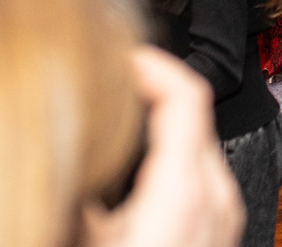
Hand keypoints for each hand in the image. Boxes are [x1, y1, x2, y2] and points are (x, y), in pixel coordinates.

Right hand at [84, 49, 244, 246]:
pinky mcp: (221, 228)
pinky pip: (200, 173)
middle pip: (191, 114)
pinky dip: (170, 156)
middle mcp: (217, 194)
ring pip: (196, 144)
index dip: (153, 63)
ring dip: (160, 123)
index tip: (121, 53)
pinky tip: (134, 170)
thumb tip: (56, 154)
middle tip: (106, 82)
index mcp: (186, 188)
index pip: (186, 94)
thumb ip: (76, 191)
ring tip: (115, 120)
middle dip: (149, 90)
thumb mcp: (87, 241)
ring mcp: (225, 212)